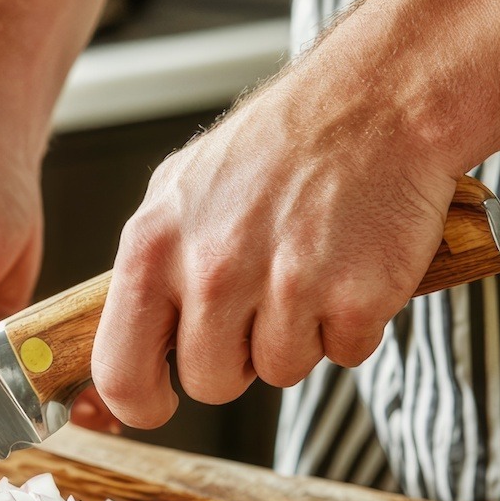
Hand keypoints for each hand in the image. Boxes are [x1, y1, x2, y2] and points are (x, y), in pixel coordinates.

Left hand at [91, 71, 462, 428]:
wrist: (379, 98)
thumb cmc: (275, 147)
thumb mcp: (176, 194)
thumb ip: (146, 271)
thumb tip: (125, 340)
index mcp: (152, 248)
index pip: (120, 371)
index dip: (141, 402)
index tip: (159, 401)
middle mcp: (212, 269)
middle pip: (210, 383)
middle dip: (236, 359)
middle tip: (260, 301)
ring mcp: (286, 285)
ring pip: (279, 373)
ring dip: (297, 338)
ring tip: (306, 270)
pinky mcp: (356, 297)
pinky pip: (344, 356)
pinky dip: (351, 325)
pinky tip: (348, 269)